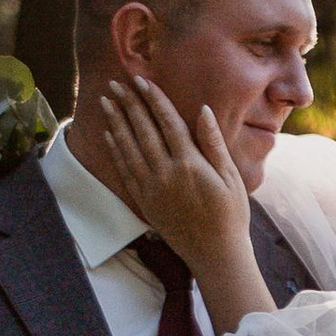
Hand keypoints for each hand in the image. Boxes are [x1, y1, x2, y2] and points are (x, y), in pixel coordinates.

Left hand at [77, 78, 272, 330]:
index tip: (142, 80)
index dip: (154, 99)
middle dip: (129, 104)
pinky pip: (125, 171)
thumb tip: (202, 110)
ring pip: (129, 148)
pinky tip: (109, 134)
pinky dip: (116, 150)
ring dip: (116, 122)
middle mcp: (166, 174)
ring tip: (106, 101)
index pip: (167, 123)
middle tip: (116, 82)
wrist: (215, 255)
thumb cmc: (230, 215)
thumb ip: (213, 143)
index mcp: (190, 165)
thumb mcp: (229, 177)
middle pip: (143, 131)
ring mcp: (152, 189)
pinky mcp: (145, 202)